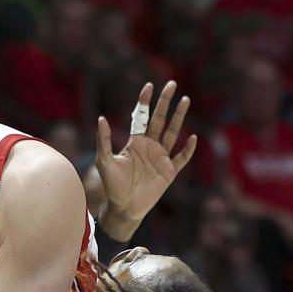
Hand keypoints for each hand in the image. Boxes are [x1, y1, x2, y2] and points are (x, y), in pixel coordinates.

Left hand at [96, 81, 195, 239]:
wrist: (124, 207)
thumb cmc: (112, 185)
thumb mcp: (104, 161)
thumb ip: (103, 140)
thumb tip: (101, 118)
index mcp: (135, 141)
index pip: (141, 117)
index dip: (145, 102)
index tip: (149, 86)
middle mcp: (150, 146)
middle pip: (159, 119)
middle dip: (165, 102)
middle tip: (172, 84)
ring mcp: (161, 158)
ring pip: (172, 133)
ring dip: (179, 117)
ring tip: (185, 100)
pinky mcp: (169, 171)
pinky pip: (181, 157)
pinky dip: (187, 149)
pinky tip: (191, 137)